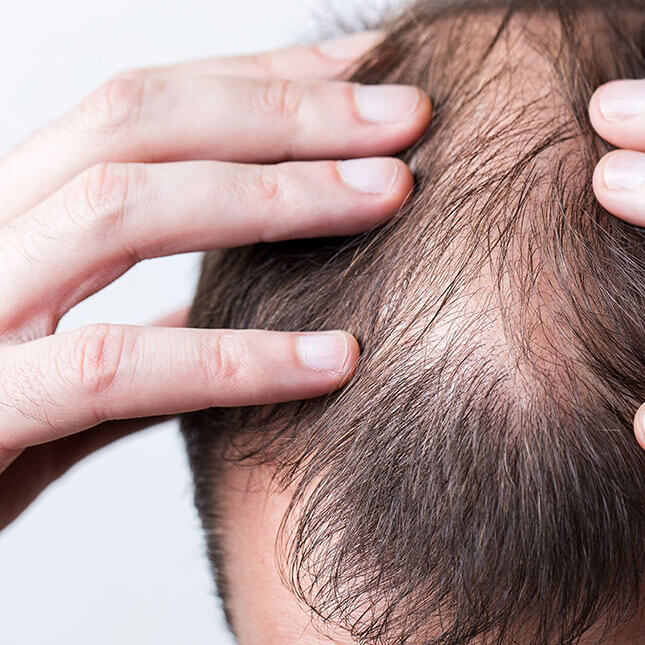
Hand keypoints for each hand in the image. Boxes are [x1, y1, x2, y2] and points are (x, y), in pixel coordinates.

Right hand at [0, 31, 431, 528]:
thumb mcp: (61, 374)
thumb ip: (137, 335)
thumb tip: (222, 306)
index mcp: (13, 219)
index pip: (140, 109)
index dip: (262, 80)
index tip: (371, 75)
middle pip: (135, 122)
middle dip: (284, 111)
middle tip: (409, 115)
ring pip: (120, 208)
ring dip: (275, 196)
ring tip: (392, 195)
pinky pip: (110, 368)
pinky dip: (234, 359)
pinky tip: (336, 358)